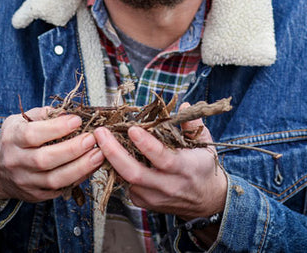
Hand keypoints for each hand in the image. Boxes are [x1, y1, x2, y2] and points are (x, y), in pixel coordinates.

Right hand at [0, 107, 104, 202]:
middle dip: (72, 149)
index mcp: (12, 139)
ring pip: (54, 180)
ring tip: (99, 154)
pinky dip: (78, 179)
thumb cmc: (16, 138)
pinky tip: (91, 167)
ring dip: (80, 167)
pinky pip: (59, 190)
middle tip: (92, 139)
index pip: (32, 135)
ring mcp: (25, 182)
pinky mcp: (35, 196)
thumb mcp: (22, 119)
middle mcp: (16, 162)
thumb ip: (44, 114)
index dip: (56, 128)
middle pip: (44, 160)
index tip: (77, 120)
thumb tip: (68, 112)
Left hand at [93, 105, 226, 220]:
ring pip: (126, 180)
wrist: (206, 201)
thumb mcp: (205, 144)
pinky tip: (110, 153)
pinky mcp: (145, 202)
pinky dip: (116, 169)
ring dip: (110, 159)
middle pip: (135, 173)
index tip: (132, 129)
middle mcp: (168, 185)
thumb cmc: (202, 167)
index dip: (146, 144)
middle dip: (114, 152)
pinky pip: (126, 185)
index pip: (163, 159)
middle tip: (101, 133)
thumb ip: (193, 125)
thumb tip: (183, 105)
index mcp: (185, 168)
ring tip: (100, 139)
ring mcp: (155, 197)